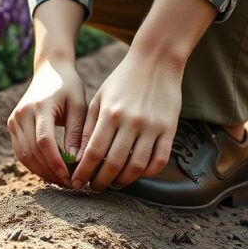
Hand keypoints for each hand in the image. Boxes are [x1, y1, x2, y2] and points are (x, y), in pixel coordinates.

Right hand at [7, 58, 86, 186]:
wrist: (49, 70)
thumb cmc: (69, 87)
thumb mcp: (79, 105)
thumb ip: (77, 132)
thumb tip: (76, 161)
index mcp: (39, 106)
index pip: (44, 141)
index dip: (56, 163)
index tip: (71, 177)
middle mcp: (21, 113)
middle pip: (31, 151)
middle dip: (50, 172)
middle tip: (69, 184)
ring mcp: (14, 119)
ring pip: (23, 155)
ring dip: (41, 171)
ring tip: (61, 181)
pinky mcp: (12, 125)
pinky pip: (20, 151)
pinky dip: (34, 164)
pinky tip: (50, 171)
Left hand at [70, 49, 180, 190]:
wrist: (156, 61)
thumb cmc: (121, 80)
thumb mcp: (99, 99)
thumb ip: (89, 127)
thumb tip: (78, 157)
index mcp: (110, 114)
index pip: (93, 152)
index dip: (84, 172)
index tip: (76, 183)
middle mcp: (131, 122)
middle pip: (114, 163)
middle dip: (100, 181)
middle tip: (93, 188)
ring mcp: (153, 127)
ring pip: (137, 167)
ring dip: (123, 181)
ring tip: (113, 183)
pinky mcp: (170, 129)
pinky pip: (159, 160)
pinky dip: (147, 173)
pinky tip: (136, 174)